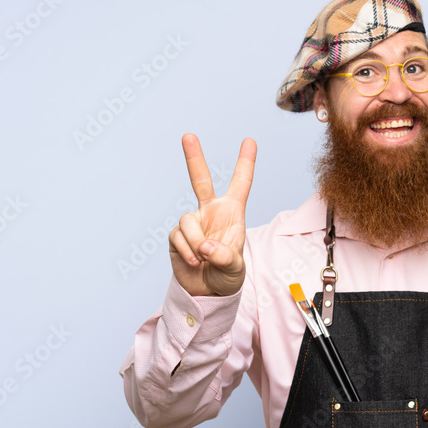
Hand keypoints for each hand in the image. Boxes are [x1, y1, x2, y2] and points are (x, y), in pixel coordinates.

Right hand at [168, 133, 256, 296]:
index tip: (250, 141)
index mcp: (232, 213)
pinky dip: (187, 250)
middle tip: (188, 135)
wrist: (207, 292)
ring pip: (187, 220)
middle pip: (200, 180)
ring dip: (195, 241)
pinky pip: (178, 236)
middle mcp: (211, 212)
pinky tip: (194, 262)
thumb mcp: (235, 268)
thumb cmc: (227, 276)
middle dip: (194, 157)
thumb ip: (225, 257)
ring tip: (202, 259)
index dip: (245, 163)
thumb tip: (205, 246)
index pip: (241, 184)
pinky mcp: (177, 236)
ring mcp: (193, 222)